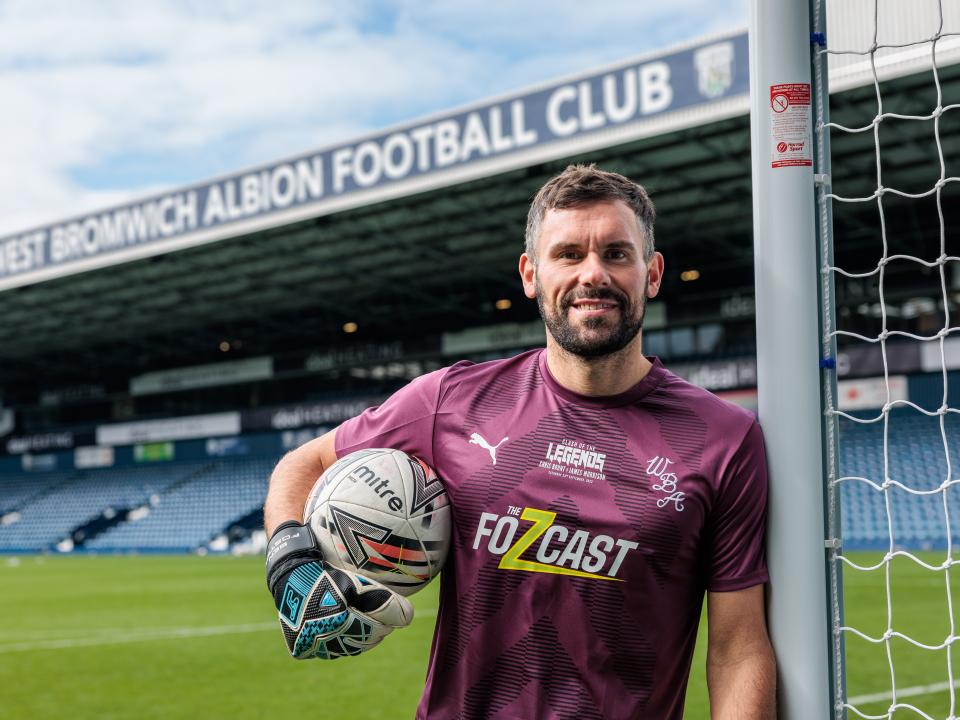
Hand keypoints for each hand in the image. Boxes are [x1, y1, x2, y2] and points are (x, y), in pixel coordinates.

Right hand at [266, 522, 413, 658]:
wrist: (290, 576)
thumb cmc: (328, 574)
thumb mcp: (359, 582)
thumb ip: (384, 602)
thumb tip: (409, 618)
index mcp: (338, 621)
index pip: (377, 630)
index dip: (389, 619)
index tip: (396, 610)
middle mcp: (323, 639)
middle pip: (363, 641)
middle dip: (375, 629)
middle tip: (379, 614)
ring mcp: (311, 646)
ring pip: (347, 648)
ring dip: (358, 637)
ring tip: (362, 619)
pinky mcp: (302, 650)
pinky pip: (329, 650)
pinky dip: (339, 640)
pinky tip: (343, 627)